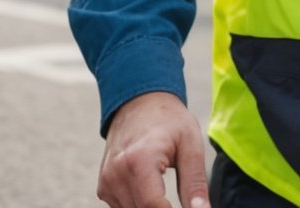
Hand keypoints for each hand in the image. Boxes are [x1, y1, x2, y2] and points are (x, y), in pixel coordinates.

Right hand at [97, 92, 208, 207]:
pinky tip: (152, 190)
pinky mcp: (104, 187)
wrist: (139, 102)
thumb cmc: (169, 121)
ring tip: (168, 194)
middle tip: (183, 202)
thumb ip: (195, 184)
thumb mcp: (191, 146)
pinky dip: (139, 206)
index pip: (153, 207)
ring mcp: (107, 181)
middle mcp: (116, 173)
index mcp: (138, 161)